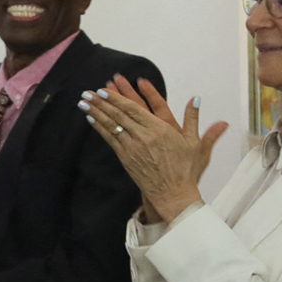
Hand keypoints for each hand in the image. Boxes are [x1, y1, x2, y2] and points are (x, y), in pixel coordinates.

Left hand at [82, 76, 225, 223]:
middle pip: (119, 114)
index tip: (105, 89)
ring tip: (84, 101)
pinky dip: (100, 127)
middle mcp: (144, 136)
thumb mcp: (195, 143)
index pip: (134, 109)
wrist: (172, 193)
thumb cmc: (186, 169)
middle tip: (88, 91)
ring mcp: (132, 147)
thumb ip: (194, 118)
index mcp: (160, 129)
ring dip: (97, 112)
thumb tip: (197, 98)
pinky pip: (110, 138)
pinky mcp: (125, 157)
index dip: (117, 98)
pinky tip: (91, 118)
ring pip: (112, 125)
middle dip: (102, 101)